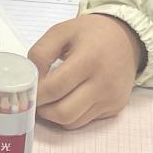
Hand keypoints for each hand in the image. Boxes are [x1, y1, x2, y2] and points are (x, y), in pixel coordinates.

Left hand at [28, 14, 144, 129]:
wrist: (126, 38)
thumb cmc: (90, 33)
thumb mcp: (60, 31)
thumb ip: (40, 52)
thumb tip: (32, 78)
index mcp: (89, 60)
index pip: (55, 88)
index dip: (36, 93)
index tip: (26, 90)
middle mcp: (103, 84)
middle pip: (63, 112)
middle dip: (42, 109)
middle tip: (34, 98)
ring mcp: (111, 99)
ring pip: (72, 122)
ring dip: (54, 115)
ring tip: (47, 99)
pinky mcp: (115, 108)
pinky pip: (85, 121)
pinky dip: (70, 115)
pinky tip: (66, 99)